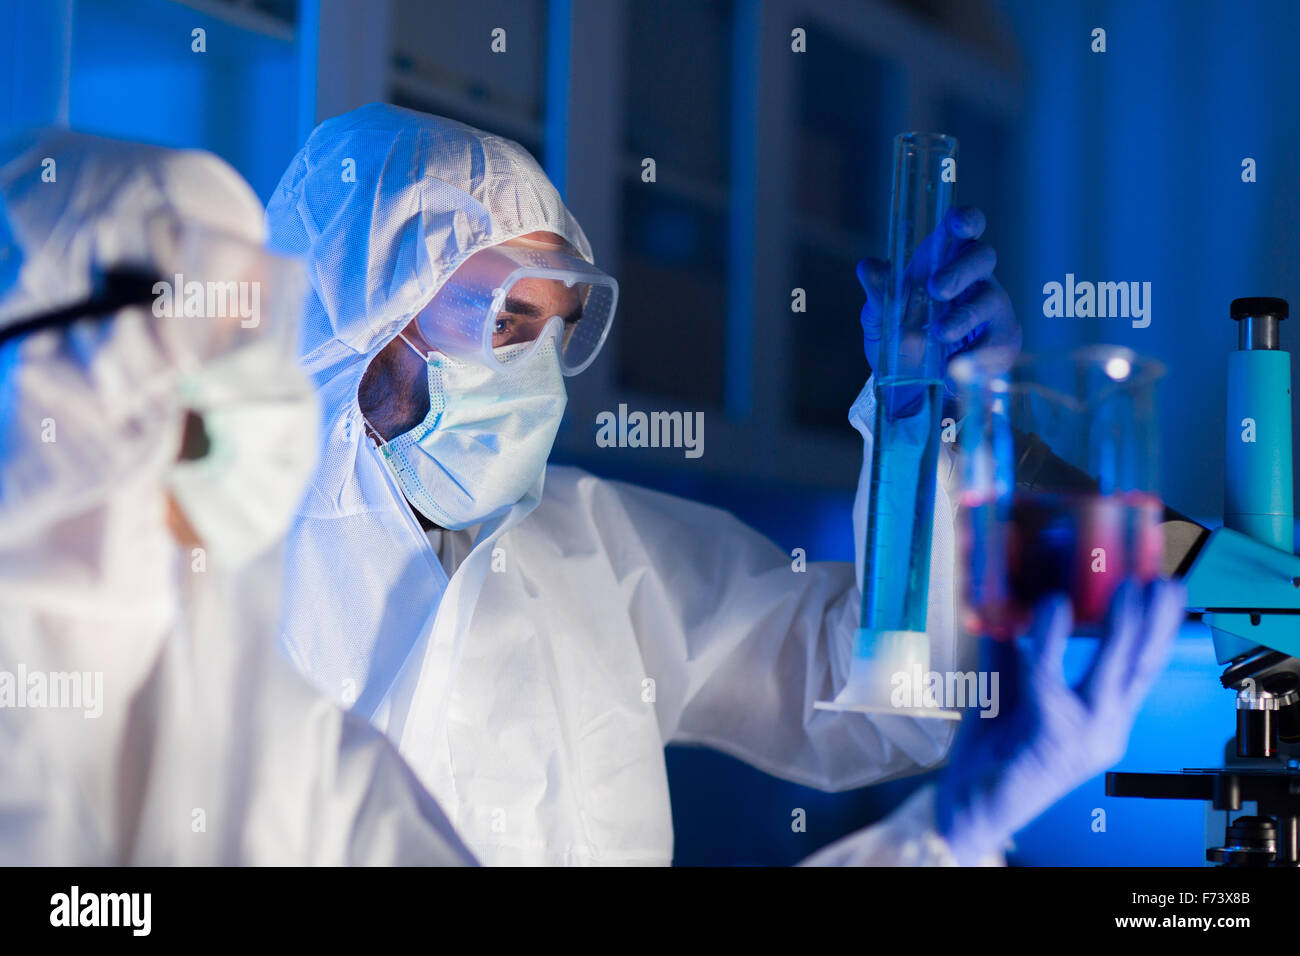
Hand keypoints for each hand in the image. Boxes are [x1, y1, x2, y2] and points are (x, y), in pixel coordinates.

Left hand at [857, 205, 1019, 380]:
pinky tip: (953, 367)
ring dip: (964, 315)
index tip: (957, 223)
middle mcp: (973, 278)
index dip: (966, 220)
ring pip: (991, 299)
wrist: (912, 385)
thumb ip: (879, 293)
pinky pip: (997, 343)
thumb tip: (868, 267)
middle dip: (960, 270)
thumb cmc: (901, 336)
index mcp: (943, 261)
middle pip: (983, 256)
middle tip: (936, 289)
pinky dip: (975, 355)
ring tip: (940, 333)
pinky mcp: (1001, 341)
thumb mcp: (881, 316)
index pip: (963, 229)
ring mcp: (991, 308)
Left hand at [934, 579, 1185, 864]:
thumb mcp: (1010, 691)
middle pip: (1142, 670)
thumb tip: (1012, 603)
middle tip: (1165, 583)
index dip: (1156, 631)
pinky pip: (1052, 682)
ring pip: (1113, 674)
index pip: (1139, 671)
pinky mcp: (1052, 741)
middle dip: (1159, 623)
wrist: (972, 809)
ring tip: (1128, 589)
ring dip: (1122, 628)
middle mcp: (1104, 730)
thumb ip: (1015, 651)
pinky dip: (1052, 642)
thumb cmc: (993, 753)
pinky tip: (1053, 609)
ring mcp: (1083, 739)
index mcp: (1103, 720)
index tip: (1163, 593)